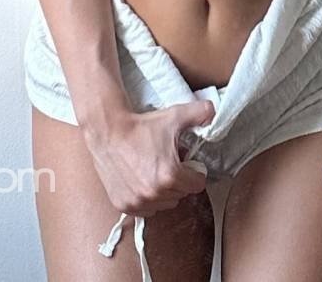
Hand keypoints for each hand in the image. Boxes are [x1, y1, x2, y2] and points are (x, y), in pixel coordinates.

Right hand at [82, 99, 213, 216]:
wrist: (108, 131)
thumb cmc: (140, 126)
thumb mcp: (173, 116)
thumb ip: (200, 113)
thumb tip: (214, 111)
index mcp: (170, 175)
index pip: (197, 185)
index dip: (194, 171)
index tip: (186, 162)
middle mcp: (155, 193)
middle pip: (181, 194)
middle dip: (179, 180)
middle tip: (168, 162)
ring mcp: (138, 201)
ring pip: (165, 204)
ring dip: (164, 191)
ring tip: (154, 170)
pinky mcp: (124, 205)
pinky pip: (146, 209)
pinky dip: (147, 199)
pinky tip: (142, 180)